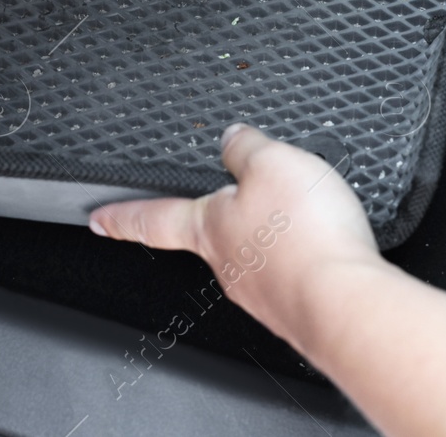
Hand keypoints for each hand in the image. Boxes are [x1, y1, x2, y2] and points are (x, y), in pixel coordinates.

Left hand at [88, 124, 385, 348]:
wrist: (346, 303)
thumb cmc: (304, 237)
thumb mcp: (271, 162)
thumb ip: (245, 147)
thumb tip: (230, 137)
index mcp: (207, 228)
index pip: (151, 218)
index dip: (122, 216)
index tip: (99, 220)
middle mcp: (227, 266)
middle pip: (212, 236)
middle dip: (224, 219)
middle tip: (245, 203)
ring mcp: (260, 293)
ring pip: (255, 257)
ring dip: (270, 240)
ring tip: (298, 221)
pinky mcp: (294, 308)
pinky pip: (291, 274)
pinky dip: (300, 258)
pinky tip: (320, 248)